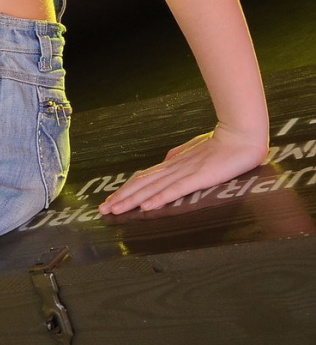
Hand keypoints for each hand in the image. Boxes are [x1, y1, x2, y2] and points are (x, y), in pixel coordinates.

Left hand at [96, 123, 270, 215]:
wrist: (241, 134)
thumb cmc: (221, 143)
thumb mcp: (194, 151)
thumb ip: (179, 156)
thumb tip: (166, 161)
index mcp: (172, 163)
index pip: (143, 178)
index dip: (125, 190)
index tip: (110, 201)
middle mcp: (173, 168)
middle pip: (141, 184)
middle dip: (121, 198)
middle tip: (102, 210)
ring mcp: (184, 172)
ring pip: (152, 188)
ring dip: (132, 200)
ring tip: (115, 210)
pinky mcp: (198, 177)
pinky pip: (175, 190)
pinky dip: (159, 198)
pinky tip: (146, 206)